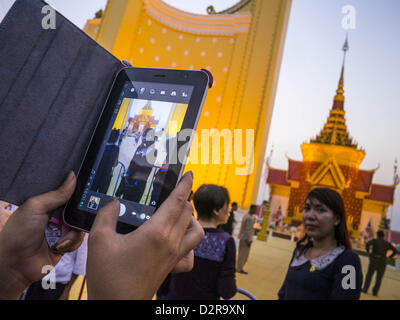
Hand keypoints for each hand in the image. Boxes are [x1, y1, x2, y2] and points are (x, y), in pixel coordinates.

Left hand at [0, 172, 84, 298]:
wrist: (16, 265)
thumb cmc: (18, 234)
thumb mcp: (35, 207)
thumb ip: (56, 194)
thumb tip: (72, 177)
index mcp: (46, 204)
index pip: (67, 193)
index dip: (76, 192)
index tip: (86, 191)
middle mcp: (55, 216)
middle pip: (77, 209)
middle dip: (78, 213)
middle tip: (71, 218)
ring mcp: (61, 230)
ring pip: (80, 225)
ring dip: (71, 232)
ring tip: (59, 239)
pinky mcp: (66, 244)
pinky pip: (79, 239)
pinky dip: (70, 243)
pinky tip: (58, 246)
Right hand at [86, 171, 203, 299]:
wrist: (116, 306)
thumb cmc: (108, 277)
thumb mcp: (99, 241)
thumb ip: (106, 215)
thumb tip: (114, 201)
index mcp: (156, 232)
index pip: (177, 201)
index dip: (185, 184)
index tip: (189, 174)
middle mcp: (171, 243)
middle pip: (188, 212)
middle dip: (184, 197)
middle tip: (174, 190)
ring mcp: (175, 256)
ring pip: (196, 231)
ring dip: (191, 217)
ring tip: (177, 212)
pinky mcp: (173, 267)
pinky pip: (191, 252)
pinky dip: (190, 241)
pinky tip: (177, 239)